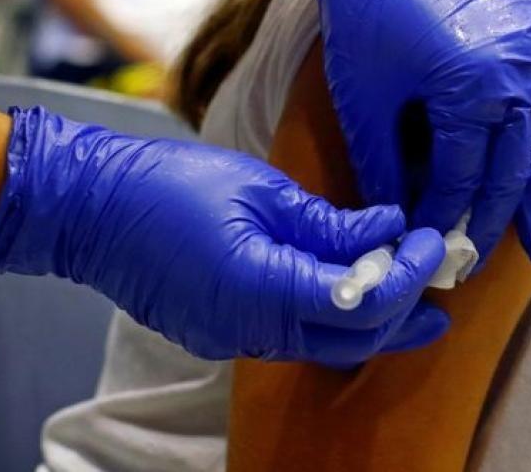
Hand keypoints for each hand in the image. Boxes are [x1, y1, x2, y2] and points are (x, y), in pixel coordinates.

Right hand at [0, 107, 448, 364]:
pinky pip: (295, 336)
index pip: (364, 303)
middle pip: (355, 340)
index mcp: (264, 288)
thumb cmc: (174, 184)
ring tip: (408, 275)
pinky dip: (334, 314)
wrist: (91, 209)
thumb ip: (332, 223)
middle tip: (439, 269)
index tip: (432, 240)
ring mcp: (235, 339)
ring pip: (327, 345)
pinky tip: (352, 278)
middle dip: (407, 309)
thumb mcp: (265, 190)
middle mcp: (252, 329)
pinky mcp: (224, 335)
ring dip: (374, 315)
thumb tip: (391, 228)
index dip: (410, 276)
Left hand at [279, 0, 530, 267]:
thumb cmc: (366, 13)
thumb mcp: (366, 100)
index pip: (462, 179)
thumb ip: (387, 168)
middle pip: (512, 167)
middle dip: (503, 220)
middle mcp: (518, 73)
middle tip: (511, 262)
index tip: (439, 252)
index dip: (449, 220)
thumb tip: (399, 225)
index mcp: (470, 92)